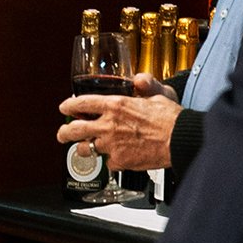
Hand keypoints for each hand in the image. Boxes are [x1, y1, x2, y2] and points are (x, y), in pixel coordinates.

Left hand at [57, 81, 181, 171]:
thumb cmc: (171, 118)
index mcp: (115, 105)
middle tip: (62, 133)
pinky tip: (118, 157)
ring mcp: (111, 144)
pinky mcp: (119, 161)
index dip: (69, 106)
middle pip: (74, 129)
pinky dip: (112, 161)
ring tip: (85, 148)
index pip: (82, 103)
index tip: (65, 107)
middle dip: (64, 132)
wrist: (181, 140)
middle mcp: (108, 125)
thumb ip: (144, 86)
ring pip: (86, 148)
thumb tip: (139, 80)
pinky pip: (109, 163)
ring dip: (84, 148)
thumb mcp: (157, 94)